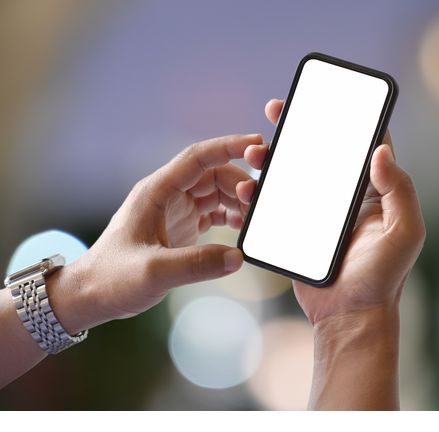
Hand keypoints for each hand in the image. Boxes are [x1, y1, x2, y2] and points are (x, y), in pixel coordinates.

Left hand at [53, 134, 269, 331]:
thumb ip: (197, 264)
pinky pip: (214, 212)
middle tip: (262, 202)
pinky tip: (243, 230)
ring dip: (238, 201)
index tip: (257, 144)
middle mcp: (167, 195)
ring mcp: (175, 210)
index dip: (228, 147)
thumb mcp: (154, 272)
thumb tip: (238, 257)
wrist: (92, 296)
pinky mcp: (181, 227)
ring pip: (216, 192)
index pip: (198, 158)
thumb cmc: (112, 278)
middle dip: (240, 183)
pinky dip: (232, 216)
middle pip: (214, 174)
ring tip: (255, 219)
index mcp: (156, 192)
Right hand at [236, 99, 425, 325]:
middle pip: (320, 151)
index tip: (325, 98)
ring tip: (255, 151)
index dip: (347, 118)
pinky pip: (274, 203)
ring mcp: (318, 212)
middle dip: (297, 127)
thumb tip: (381, 151)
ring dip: (272, 156)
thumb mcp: (404, 233)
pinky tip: (247, 185)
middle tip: (277, 109)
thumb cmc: (383, 278)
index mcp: (374, 192)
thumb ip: (400, 190)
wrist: (350, 316)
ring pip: (292, 173)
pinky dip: (258, 191)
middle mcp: (345, 197)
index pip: (363, 145)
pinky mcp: (295, 229)